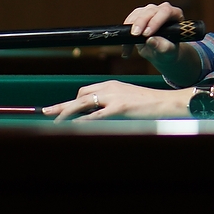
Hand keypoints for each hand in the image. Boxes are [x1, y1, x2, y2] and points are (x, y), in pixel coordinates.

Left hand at [42, 79, 191, 121]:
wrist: (167, 103)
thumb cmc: (150, 105)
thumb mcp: (129, 101)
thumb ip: (113, 105)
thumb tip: (98, 116)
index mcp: (112, 85)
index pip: (86, 91)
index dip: (72, 101)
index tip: (60, 109)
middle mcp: (110, 88)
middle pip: (80, 96)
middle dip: (62, 106)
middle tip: (46, 113)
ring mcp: (114, 97)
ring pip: (83, 103)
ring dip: (67, 114)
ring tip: (55, 124)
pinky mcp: (120, 108)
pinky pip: (96, 115)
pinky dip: (83, 122)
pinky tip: (74, 127)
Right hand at [124, 2, 184, 58]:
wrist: (161, 53)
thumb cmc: (169, 51)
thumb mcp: (169, 52)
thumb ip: (164, 47)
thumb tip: (151, 40)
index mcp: (175, 14)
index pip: (166, 12)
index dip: (155, 21)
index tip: (146, 34)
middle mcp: (162, 10)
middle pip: (150, 11)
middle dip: (140, 22)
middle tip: (134, 35)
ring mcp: (150, 11)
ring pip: (138, 14)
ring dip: (130, 28)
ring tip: (128, 47)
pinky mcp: (139, 15)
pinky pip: (130, 20)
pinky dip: (126, 32)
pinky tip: (126, 47)